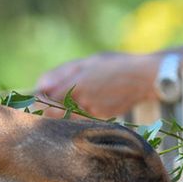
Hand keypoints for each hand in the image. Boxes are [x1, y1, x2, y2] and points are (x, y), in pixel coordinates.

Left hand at [36, 52, 156, 118]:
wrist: (146, 78)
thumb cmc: (115, 64)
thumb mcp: (88, 62)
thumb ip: (61, 73)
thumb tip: (40, 86)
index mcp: (75, 84)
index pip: (43, 99)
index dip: (38, 99)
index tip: (36, 97)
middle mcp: (82, 101)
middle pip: (53, 114)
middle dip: (49, 109)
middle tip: (49, 103)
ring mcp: (93, 112)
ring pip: (68, 118)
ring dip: (65, 112)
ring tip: (75, 101)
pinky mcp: (102, 118)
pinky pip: (83, 119)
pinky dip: (81, 114)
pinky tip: (92, 102)